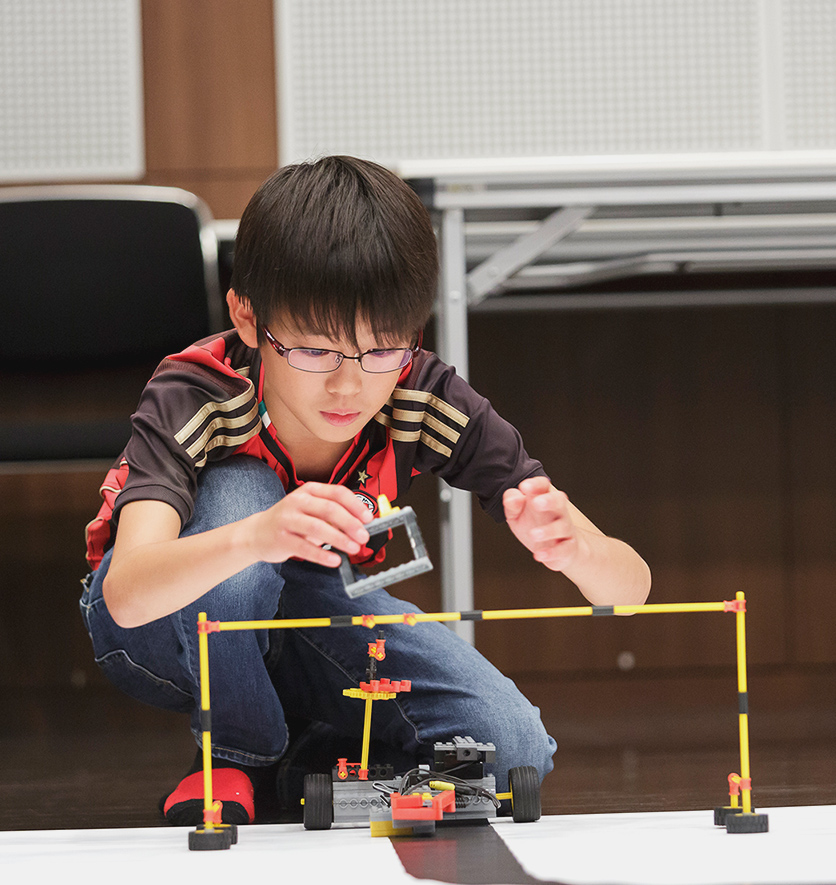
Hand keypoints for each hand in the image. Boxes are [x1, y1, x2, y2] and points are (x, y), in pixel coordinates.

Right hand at [249, 482, 371, 567]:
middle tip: (364, 536)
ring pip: (318, 528)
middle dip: (351, 524)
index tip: (369, 518)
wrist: (257, 533)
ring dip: (340, 539)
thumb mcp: (311, 510)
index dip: (356, 505)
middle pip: (330, 509)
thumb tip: (361, 525)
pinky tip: (335, 560)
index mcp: (310, 490)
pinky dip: (322, 555)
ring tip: (353, 548)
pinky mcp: (281, 539)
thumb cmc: (290, 521)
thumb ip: (333, 514)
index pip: (337, 493)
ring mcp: (287, 519)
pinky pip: (305, 548)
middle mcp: (298, 501)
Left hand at [503, 477, 579, 572]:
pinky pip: (563, 549)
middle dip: (549, 500)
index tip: (525, 487)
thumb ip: (512, 504)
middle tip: (536, 503)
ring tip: (533, 534)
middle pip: (559, 500)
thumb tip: (513, 498)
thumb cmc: (535, 525)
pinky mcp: (568, 547)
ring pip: (562, 526)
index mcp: (543, 498)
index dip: (536, 484)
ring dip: (548, 530)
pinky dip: (551, 553)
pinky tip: (539, 554)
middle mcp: (557, 511)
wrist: (559, 550)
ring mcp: (564, 529)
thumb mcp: (516, 514)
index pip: (543, 485)